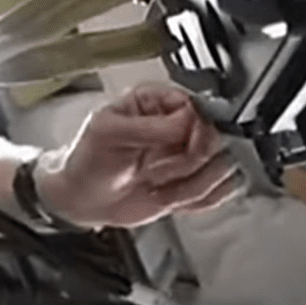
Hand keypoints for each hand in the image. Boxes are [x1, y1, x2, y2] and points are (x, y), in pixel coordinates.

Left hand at [41, 84, 240, 228]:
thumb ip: (150, 126)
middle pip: (218, 139)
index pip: (202, 109)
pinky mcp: (196, 182)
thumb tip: (189, 119)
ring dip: (187, 185)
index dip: (195, 130)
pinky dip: (195, 201)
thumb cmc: (88, 160)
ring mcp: (190, 156)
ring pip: (222, 169)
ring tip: (155, 182)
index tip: (178, 145)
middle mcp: (180, 127)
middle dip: (187, 162)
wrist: (82, 198)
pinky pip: (220, 193)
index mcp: (158, 103)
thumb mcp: (108, 133)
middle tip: (155, 169)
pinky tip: (168, 195)